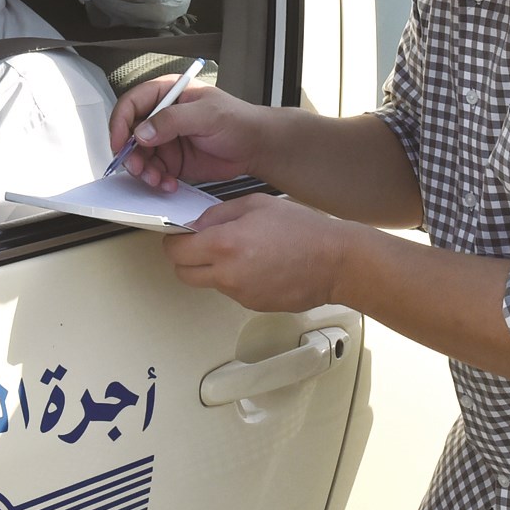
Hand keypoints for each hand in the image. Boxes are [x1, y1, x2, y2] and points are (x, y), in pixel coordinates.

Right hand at [109, 81, 262, 190]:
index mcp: (167, 93)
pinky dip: (156, 180)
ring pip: (139, 156)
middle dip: (130, 154)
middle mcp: (161, 116)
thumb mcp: (206, 114)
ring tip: (156, 179)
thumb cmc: (237, 120)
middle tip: (138, 168)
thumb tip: (142, 131)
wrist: (255, 146)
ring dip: (143, 171)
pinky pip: (153, 172)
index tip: (120, 143)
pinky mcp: (171, 160)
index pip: (131, 104)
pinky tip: (168, 184)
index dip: (120, 123)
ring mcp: (165, 139)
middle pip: (129, 134)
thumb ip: (172, 120)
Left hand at [164, 193, 348, 312]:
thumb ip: (218, 213)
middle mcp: (228, 273)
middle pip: (183, 273)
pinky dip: (234, 279)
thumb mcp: (256, 204)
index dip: (174, 240)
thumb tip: (197, 224)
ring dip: (211, 268)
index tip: (180, 234)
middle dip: (185, 258)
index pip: (176, 250)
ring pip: (207, 282)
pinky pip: (230, 291)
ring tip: (240, 250)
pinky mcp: (252, 305)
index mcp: (225, 244)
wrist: (336, 262)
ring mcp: (239, 294)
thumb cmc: (304, 231)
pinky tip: (256, 264)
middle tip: (200, 244)